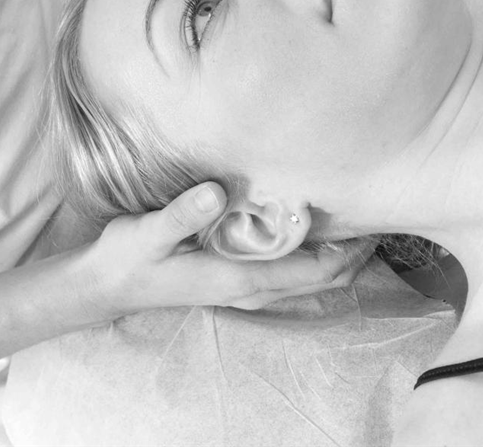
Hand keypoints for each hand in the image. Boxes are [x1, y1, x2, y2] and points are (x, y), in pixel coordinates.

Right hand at [80, 182, 375, 319]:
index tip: (372, 224)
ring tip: (354, 224)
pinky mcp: (232, 280)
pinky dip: (309, 257)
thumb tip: (214, 192)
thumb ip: (181, 213)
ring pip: (304, 279)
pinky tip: (309, 232)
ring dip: (334, 258)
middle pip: (318, 279)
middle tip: (377, 219)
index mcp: (238, 278)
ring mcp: (241, 288)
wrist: (105, 285)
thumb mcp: (148, 233)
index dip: (347, 252)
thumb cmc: (127, 259)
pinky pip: (286, 273)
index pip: (310, 271)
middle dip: (352, 255)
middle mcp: (248, 289)